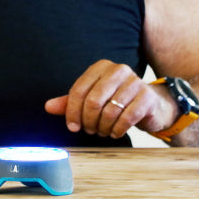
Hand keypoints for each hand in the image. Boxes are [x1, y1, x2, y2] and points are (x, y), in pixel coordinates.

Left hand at [44, 59, 174, 138]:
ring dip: (103, 127)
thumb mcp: (92, 99)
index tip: (72, 127)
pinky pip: (127, 117)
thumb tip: (48, 106)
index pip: (79, 90)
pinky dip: (118, 129)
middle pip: (93, 101)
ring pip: (110, 111)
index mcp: (100, 67)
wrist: (150, 105)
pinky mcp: (147, 96)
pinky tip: (116, 132)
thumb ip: (70, 102)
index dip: (72, 112)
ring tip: (103, 131)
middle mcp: (118, 70)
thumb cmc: (116, 101)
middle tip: (90, 130)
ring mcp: (135, 81)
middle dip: (88, 121)